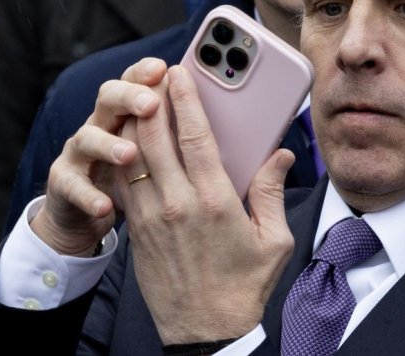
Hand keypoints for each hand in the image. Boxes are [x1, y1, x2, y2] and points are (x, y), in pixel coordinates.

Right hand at [30, 58, 166, 256]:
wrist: (83, 213)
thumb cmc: (141, 180)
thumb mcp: (160, 152)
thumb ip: (185, 135)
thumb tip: (229, 121)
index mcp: (130, 113)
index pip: (136, 82)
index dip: (146, 74)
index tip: (166, 68)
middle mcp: (102, 125)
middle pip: (109, 99)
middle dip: (130, 97)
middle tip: (151, 102)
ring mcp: (79, 154)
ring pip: (86, 138)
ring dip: (107, 144)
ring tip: (129, 154)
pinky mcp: (63, 185)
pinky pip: (70, 186)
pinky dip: (86, 194)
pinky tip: (105, 205)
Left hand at [115, 65, 294, 343]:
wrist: (204, 333)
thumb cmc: (244, 287)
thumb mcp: (274, 240)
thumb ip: (271, 192)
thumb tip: (279, 155)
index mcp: (215, 202)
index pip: (194, 137)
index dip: (185, 100)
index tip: (180, 73)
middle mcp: (177, 204)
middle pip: (154, 138)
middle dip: (152, 100)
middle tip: (154, 75)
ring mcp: (150, 218)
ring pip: (133, 156)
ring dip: (134, 123)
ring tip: (140, 99)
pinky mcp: (136, 231)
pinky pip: (125, 182)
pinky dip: (125, 155)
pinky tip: (131, 140)